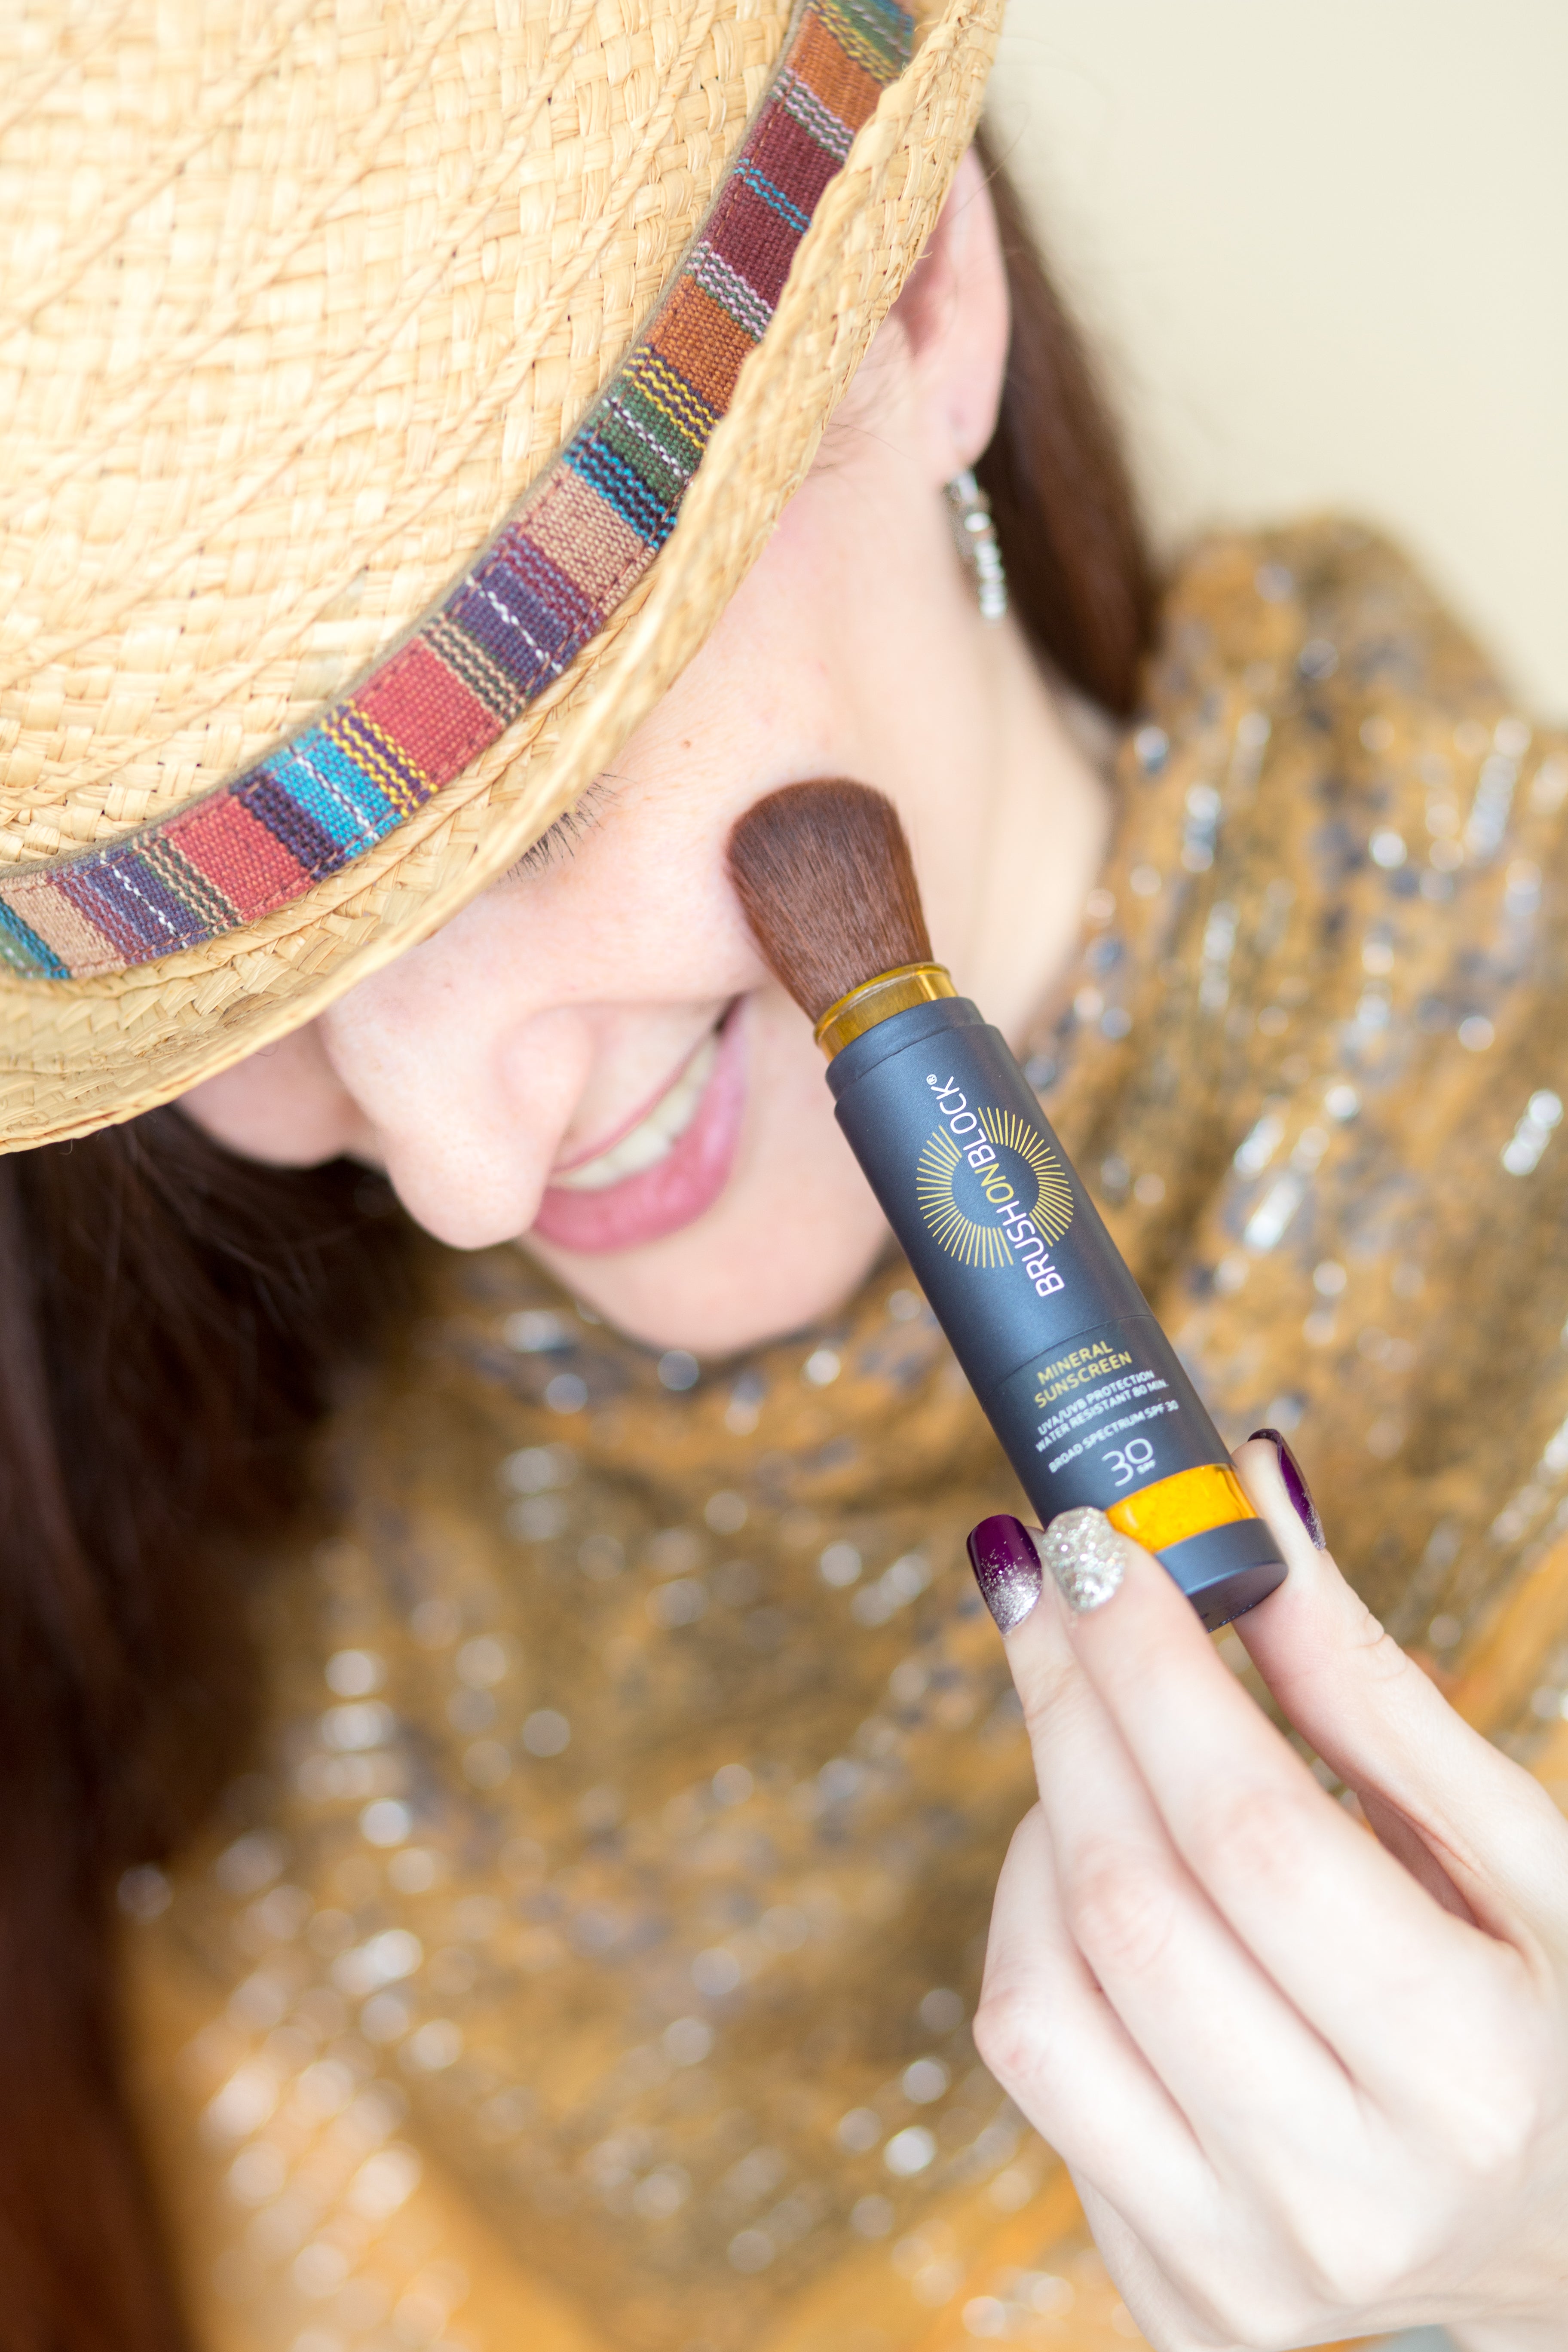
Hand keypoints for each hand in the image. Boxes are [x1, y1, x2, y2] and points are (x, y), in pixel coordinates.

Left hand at [965, 1438, 1567, 2349]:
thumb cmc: (1553, 2008)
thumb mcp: (1519, 1850)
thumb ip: (1366, 1684)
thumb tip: (1251, 1495)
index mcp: (1469, 2071)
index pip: (1251, 1832)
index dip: (1150, 1667)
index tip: (1090, 1540)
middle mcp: (1349, 2195)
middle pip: (1130, 1900)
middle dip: (1070, 1702)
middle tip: (1049, 1579)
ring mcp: (1247, 2268)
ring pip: (1040, 1992)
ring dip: (1043, 1820)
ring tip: (1103, 1742)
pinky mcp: (1169, 2289)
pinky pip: (1031, 2062)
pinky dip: (1036, 1931)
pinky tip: (1104, 1871)